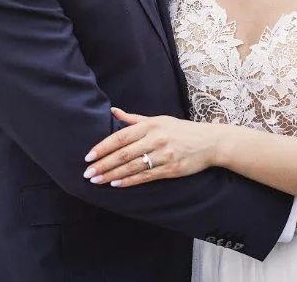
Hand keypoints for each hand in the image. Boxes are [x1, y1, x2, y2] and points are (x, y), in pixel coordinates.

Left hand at [83, 108, 217, 187]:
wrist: (209, 142)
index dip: (103, 147)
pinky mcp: (170, 169)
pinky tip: (116, 184)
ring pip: (132, 167)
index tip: (88, 156)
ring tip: (97, 180)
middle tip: (87, 173)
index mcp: (150, 125)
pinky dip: (129, 181)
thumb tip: (113, 111)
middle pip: (123, 154)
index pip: (120, 137)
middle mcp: (155, 139)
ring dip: (112, 175)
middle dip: (103, 164)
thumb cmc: (180, 130)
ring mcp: (163, 155)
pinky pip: (145, 176)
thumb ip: (134, 119)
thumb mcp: (158, 119)